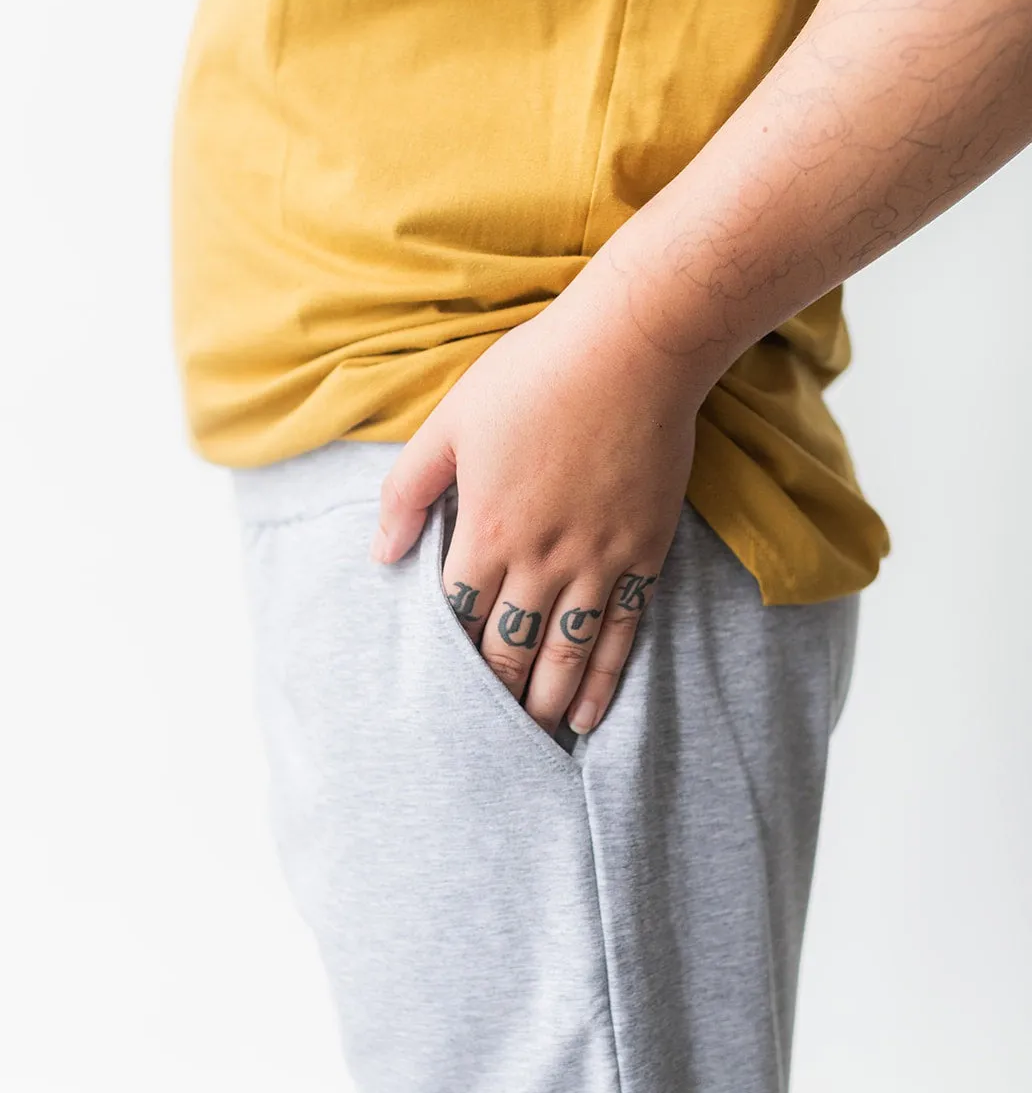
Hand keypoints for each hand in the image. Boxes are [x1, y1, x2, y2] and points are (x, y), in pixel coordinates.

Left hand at [369, 247, 702, 737]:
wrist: (632, 349)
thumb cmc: (534, 374)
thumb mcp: (450, 422)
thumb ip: (409, 491)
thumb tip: (381, 555)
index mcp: (487, 528)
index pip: (455, 616)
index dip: (443, 657)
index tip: (432, 692)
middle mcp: (541, 558)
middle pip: (507, 650)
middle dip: (489, 699)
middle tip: (477, 740)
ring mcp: (598, 561)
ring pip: (565, 657)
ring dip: (543, 704)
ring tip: (529, 743)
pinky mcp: (644, 553)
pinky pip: (623, 635)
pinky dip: (606, 682)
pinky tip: (591, 715)